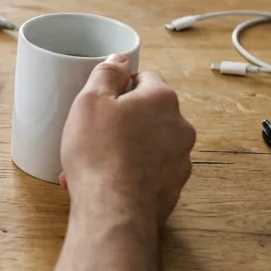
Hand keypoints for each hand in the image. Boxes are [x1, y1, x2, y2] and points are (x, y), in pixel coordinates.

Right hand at [59, 54, 195, 228]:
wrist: (114, 210)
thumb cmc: (100, 153)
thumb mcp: (90, 101)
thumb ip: (106, 73)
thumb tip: (119, 59)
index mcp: (162, 99)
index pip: (144, 78)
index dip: (119, 88)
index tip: (100, 102)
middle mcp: (180, 126)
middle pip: (148, 113)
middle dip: (122, 120)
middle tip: (93, 133)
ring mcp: (180, 159)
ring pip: (148, 143)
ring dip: (125, 147)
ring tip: (94, 162)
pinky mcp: (173, 186)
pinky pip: (149, 170)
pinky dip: (130, 171)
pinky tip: (106, 180)